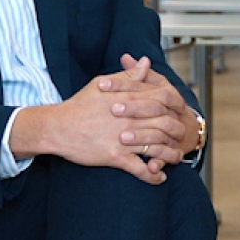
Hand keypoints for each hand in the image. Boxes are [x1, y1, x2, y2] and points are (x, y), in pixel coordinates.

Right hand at [9, 57, 192, 182]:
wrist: (57, 126)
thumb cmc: (79, 105)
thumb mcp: (104, 84)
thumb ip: (129, 75)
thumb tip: (146, 62)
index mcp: (129, 100)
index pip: (163, 101)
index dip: (176, 107)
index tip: (180, 113)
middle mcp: (130, 119)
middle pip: (166, 125)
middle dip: (178, 132)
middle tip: (182, 137)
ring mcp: (124, 139)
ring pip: (158, 148)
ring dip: (170, 155)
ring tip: (176, 158)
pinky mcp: (116, 157)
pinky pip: (140, 169)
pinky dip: (153, 176)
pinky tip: (159, 178)